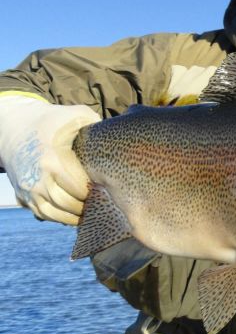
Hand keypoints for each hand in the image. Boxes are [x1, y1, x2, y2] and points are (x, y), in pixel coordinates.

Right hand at [0, 95, 99, 224]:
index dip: (95, 190)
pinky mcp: (22, 194)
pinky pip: (42, 213)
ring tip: (88, 210)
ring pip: (54, 213)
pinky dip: (58, 217)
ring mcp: (29, 188)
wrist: (16, 127)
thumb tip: (121, 137)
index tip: (106, 187)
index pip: (80, 187)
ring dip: (73, 215)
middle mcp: (39, 177)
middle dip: (86, 205)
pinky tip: (72, 212)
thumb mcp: (76, 116)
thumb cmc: (53, 121)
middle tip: (100, 201)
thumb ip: (97, 126)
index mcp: (54, 159)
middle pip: (68, 203)